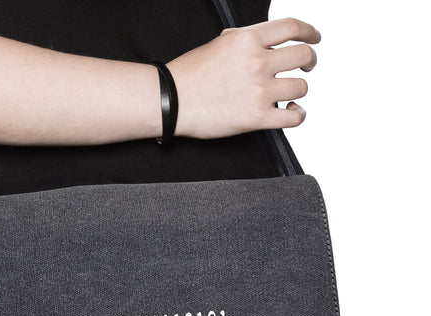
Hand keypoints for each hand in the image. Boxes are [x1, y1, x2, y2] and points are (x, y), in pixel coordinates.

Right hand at [167, 18, 319, 138]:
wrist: (170, 101)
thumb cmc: (187, 76)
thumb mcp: (218, 44)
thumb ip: (244, 41)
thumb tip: (261, 42)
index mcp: (247, 40)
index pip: (292, 28)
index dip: (309, 32)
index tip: (313, 38)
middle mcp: (257, 62)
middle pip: (303, 56)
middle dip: (309, 61)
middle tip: (306, 67)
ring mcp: (259, 90)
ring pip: (301, 87)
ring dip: (298, 90)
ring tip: (290, 95)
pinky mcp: (256, 117)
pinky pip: (294, 117)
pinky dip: (298, 115)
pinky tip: (292, 112)